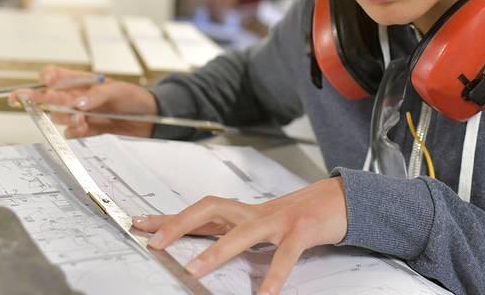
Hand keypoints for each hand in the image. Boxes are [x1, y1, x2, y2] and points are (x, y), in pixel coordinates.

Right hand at [10, 65, 158, 138]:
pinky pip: (71, 132)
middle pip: (49, 97)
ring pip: (58, 117)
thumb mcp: (117, 90)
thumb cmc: (133, 97)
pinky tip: (86, 128)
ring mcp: (79, 113)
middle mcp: (76, 96)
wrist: (147, 117)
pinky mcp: (86, 128)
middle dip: (41, 99)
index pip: (55, 74)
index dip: (46, 77)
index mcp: (81, 81)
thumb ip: (96, 95)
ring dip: (66, 118)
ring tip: (81, 119)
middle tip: (38, 102)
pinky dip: (76, 131)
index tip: (47, 82)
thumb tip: (77, 103)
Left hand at [133, 177, 347, 294]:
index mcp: (246, 212)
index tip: (139, 224)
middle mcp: (258, 211)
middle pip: (212, 208)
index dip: (169, 217)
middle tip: (157, 242)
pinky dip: (274, 275)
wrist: (344, 199)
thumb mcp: (266, 226)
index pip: (200, 210)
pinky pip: (286, 254)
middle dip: (181, 224)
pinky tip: (265, 294)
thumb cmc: (304, 215)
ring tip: (195, 270)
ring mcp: (281, 218)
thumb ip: (239, 235)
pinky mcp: (304, 229)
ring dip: (217, 250)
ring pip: (243, 231)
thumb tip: (208, 252)